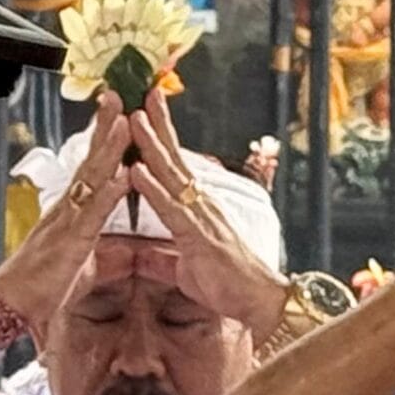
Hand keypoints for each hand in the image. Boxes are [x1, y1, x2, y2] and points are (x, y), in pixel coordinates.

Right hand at [0, 93, 130, 333]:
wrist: (10, 306)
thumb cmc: (41, 289)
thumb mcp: (81, 268)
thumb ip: (101, 254)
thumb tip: (120, 254)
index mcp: (72, 213)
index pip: (92, 170)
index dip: (104, 142)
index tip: (118, 115)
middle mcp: (67, 210)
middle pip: (90, 161)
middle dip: (105, 128)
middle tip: (119, 96)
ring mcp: (67, 222)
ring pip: (91, 179)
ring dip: (109, 150)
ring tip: (124, 121)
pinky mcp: (69, 242)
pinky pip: (91, 214)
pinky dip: (108, 194)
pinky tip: (122, 177)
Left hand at [127, 89, 291, 332]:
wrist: (260, 303)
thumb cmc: (229, 286)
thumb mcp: (186, 270)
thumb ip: (162, 259)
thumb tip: (140, 255)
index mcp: (197, 209)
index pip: (175, 167)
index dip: (160, 140)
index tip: (145, 111)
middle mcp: (201, 205)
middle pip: (174, 158)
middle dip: (158, 124)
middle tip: (143, 92)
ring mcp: (201, 217)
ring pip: (171, 175)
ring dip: (151, 146)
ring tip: (134, 118)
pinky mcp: (199, 237)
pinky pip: (171, 208)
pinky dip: (153, 188)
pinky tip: (137, 170)